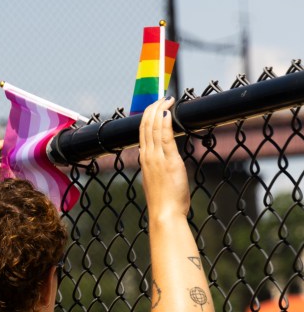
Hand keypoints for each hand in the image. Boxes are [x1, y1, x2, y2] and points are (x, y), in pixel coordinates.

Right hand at [139, 98, 189, 220]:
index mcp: (145, 161)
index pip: (143, 133)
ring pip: (153, 128)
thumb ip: (161, 168)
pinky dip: (164, 123)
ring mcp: (156, 159)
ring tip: (167, 100)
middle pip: (145, 126)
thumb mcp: (159, 181)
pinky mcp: (168, 161)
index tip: (156, 107)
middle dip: (152, 109)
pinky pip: (164, 137)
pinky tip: (167, 113)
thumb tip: (167, 162)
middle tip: (162, 97)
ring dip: (159, 111)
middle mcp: (148, 157)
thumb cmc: (164, 202)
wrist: (164, 214)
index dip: (148, 117)